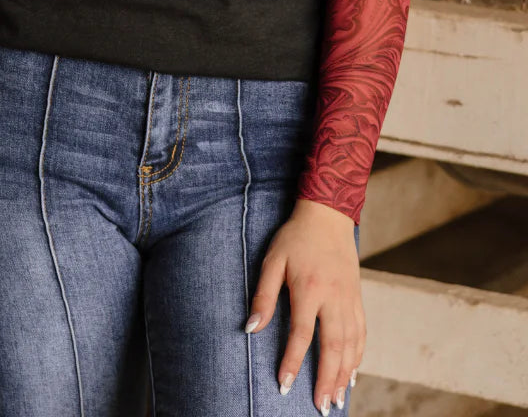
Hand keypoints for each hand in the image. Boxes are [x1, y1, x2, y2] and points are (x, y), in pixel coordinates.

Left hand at [245, 197, 364, 412]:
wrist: (328, 215)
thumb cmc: (295, 238)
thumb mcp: (272, 260)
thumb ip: (263, 295)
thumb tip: (250, 328)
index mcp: (309, 288)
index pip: (302, 334)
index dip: (293, 361)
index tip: (285, 385)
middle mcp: (333, 297)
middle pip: (333, 346)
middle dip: (327, 379)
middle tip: (321, 407)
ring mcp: (349, 298)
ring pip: (351, 343)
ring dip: (344, 374)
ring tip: (337, 400)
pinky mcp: (357, 297)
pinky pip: (361, 332)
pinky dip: (358, 356)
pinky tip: (352, 374)